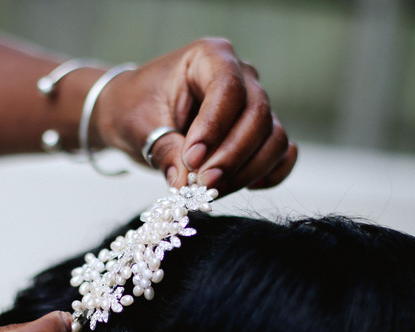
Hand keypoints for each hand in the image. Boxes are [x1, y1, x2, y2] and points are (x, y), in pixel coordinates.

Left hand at [95, 38, 297, 195]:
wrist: (134, 113)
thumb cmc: (135, 108)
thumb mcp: (140, 126)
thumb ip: (165, 151)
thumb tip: (185, 185)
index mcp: (209, 57)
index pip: (227, 89)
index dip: (215, 127)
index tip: (193, 160)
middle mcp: (241, 76)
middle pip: (258, 115)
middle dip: (232, 156)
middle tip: (204, 183)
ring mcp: (254, 104)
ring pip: (274, 138)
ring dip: (248, 171)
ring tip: (211, 190)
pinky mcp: (260, 133)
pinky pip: (280, 154)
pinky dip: (267, 174)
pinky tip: (240, 186)